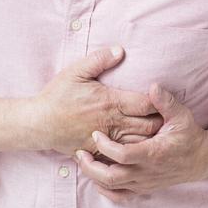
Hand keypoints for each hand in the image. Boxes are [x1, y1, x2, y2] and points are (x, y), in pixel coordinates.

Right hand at [31, 45, 163, 158]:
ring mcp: (106, 140)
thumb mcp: (76, 72)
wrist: (38, 123)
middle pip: (148, 126)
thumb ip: (99, 60)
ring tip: (161, 133)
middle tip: (169, 117)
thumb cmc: (58, 96)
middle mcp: (112, 123)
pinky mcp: (99, 152)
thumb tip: (120, 50)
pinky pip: (123, 156)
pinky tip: (143, 150)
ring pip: (139, 143)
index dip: (159, 102)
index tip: (165, 99)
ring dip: (151, 139)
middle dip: (161, 122)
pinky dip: (135, 153)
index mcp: (111, 102)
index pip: (145, 103)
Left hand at [73, 82, 207, 201]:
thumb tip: (152, 87)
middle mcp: (147, 172)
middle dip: (91, 167)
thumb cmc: (189, 134)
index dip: (105, 147)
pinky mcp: (145, 188)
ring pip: (113, 187)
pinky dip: (106, 190)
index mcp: (154, 153)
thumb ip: (165, 102)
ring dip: (94, 176)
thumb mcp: (181, 115)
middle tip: (79, 152)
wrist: (201, 159)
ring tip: (84, 162)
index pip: (123, 155)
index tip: (95, 134)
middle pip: (112, 177)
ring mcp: (145, 182)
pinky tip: (98, 179)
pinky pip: (120, 195)